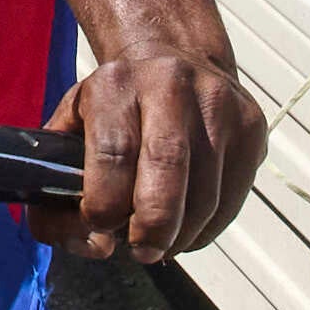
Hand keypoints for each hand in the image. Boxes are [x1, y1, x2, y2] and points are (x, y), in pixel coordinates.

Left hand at [58, 19, 273, 259]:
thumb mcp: (71, 127)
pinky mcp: (251, 127)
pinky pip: (232, 201)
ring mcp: (218, 104)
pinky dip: (207, 228)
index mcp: (116, 83)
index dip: (102, 206)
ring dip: (180, 236)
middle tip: (142, 250)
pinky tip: (187, 225)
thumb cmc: (116, 109)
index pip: (111, 154)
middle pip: (166, 171)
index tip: (99, 228)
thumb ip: (57, 188)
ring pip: (205, 197)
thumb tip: (89, 244)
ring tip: (161, 239)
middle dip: (151, 228)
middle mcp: (171, 84)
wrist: (175, 59)